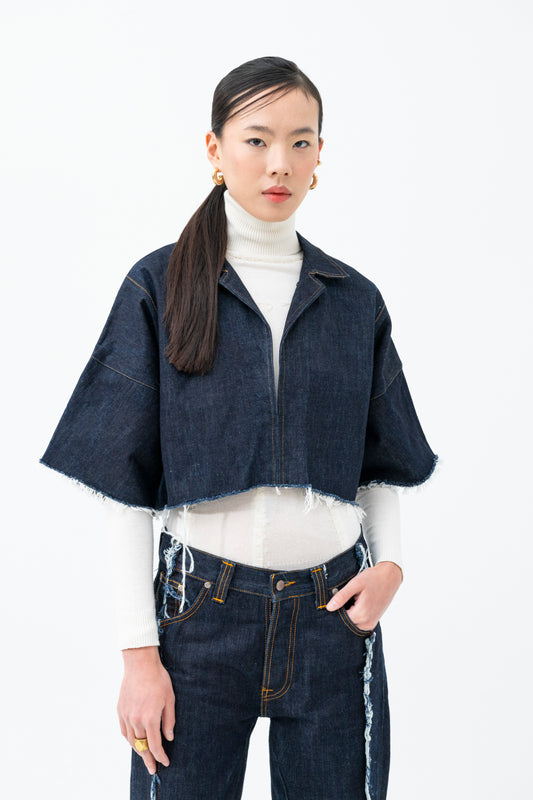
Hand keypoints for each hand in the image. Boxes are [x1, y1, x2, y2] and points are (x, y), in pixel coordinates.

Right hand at [117, 646, 174, 774]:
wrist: (140, 664)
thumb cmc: (158, 679)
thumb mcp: (170, 699)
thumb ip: (169, 720)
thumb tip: (169, 737)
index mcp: (150, 718)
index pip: (155, 745)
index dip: (160, 756)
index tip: (165, 762)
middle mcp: (136, 719)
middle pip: (142, 746)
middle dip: (148, 759)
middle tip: (153, 769)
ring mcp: (126, 715)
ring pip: (132, 740)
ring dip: (139, 751)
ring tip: (145, 757)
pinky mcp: (120, 710)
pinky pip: (124, 731)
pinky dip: (130, 739)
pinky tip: (134, 742)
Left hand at [325, 561, 402, 631]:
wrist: (390, 577)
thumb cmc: (373, 578)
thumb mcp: (355, 584)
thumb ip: (342, 596)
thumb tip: (329, 608)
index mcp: (362, 614)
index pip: (340, 619)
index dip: (336, 610)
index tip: (337, 600)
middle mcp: (367, 623)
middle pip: (346, 623)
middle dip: (342, 613)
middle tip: (345, 598)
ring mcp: (371, 624)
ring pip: (352, 624)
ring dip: (348, 614)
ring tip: (352, 600)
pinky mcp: (372, 622)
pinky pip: (358, 623)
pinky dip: (354, 616)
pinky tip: (356, 604)